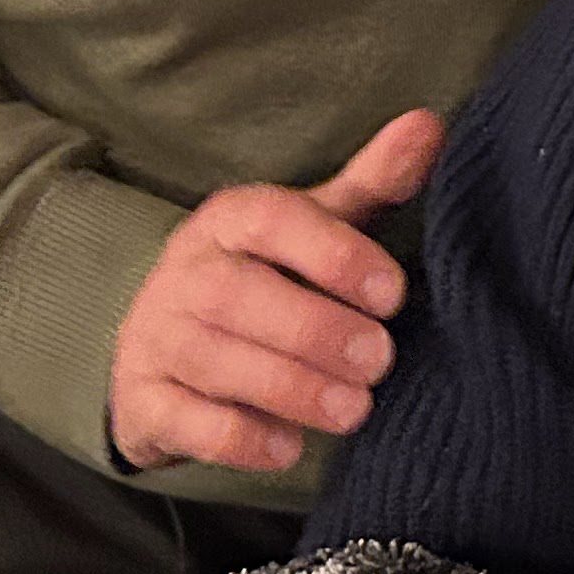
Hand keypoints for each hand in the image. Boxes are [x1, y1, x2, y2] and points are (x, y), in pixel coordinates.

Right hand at [106, 107, 442, 475]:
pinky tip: (289, 449)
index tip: (393, 293)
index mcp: (229, 220)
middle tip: (380, 360)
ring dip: (289, 387)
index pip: (272, 221)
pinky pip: (182, 420)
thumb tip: (430, 125)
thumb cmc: (266, 275)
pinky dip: (237, 437)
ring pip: (212, 360)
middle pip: (238, 296)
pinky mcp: (143, 401)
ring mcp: (156, 338)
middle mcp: (185, 273)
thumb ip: (372, 183)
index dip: (333, 253)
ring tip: (355, 409)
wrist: (165, 342)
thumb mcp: (315, 225)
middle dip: (315, 330)